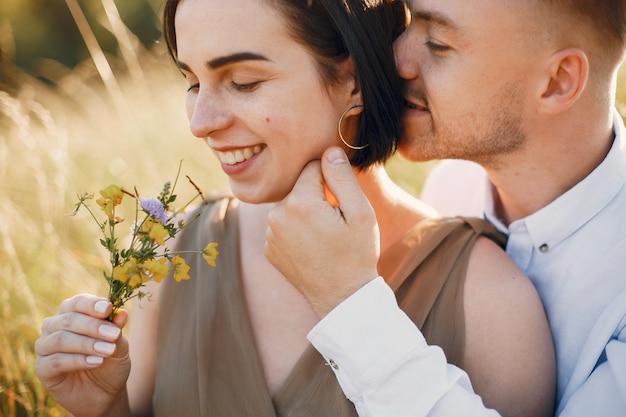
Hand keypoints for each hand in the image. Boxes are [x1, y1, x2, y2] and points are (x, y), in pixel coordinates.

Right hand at [35, 294, 131, 416]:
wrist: (104, 392)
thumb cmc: (110, 361)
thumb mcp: (119, 345)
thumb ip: (117, 330)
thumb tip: (122, 313)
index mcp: (73, 312)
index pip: (78, 302)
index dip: (92, 304)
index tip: (108, 308)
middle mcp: (55, 325)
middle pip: (69, 319)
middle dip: (94, 326)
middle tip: (114, 334)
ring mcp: (46, 346)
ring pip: (61, 339)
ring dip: (87, 344)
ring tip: (108, 350)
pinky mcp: (42, 367)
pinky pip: (56, 361)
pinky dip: (78, 360)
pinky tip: (96, 361)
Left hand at [265, 146, 379, 316]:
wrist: (342, 299)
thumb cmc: (356, 254)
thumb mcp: (361, 213)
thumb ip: (343, 177)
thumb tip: (329, 150)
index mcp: (299, 203)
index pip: (314, 167)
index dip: (332, 179)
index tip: (342, 200)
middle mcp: (277, 215)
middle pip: (299, 186)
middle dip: (317, 195)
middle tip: (336, 221)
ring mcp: (270, 234)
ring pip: (290, 205)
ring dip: (305, 212)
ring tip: (325, 236)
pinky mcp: (269, 249)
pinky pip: (283, 226)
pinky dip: (296, 230)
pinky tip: (313, 247)